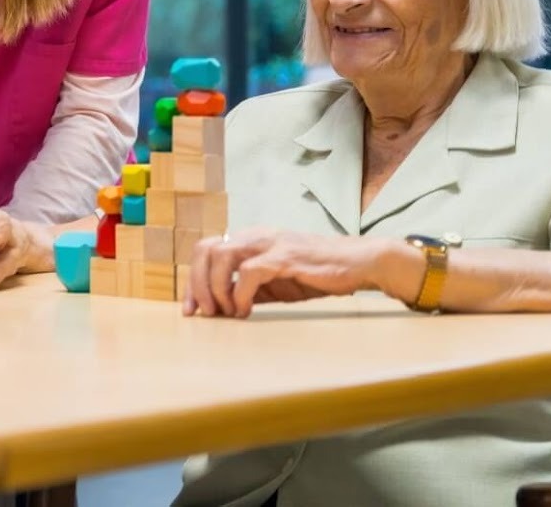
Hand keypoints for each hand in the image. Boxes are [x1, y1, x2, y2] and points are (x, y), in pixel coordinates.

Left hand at [184, 228, 405, 317]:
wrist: (359, 263)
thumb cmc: (317, 274)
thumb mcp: (275, 283)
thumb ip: (249, 289)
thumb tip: (221, 308)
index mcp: (249, 239)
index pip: (206, 250)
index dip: (193, 279)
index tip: (191, 309)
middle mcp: (255, 236)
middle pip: (206, 249)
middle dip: (197, 283)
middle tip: (203, 313)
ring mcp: (270, 243)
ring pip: (222, 255)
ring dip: (215, 287)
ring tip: (224, 312)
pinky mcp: (286, 256)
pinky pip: (250, 272)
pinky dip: (240, 293)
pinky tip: (245, 310)